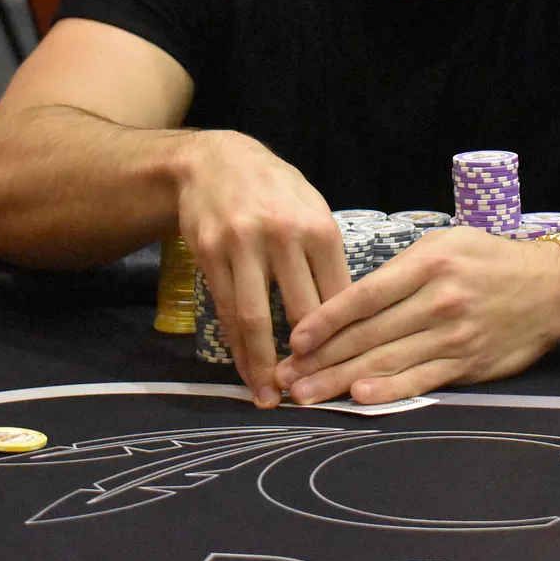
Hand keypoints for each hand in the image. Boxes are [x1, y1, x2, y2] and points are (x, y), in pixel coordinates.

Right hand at [178, 131, 348, 407]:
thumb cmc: (274, 190)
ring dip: (264, 365)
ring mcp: (243, 246)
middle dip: (308, 359)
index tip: (348, 370)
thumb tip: (347, 313)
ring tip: (272, 398)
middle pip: (301, 312)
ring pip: (256, 318)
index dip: (344, 338)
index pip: (338, 296)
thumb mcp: (312, 210)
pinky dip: (237, 345)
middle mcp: (283, 236)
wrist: (214, 161)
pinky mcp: (211, 254)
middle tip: (314, 396)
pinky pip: (227, 310)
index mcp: (319, 228)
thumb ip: (327, 258)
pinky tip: (246, 369)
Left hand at [273, 226, 559, 404]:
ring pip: (388, 361)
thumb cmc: (490, 260)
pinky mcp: (468, 363)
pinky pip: (422, 380)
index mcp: (427, 264)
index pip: (364, 295)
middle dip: (320, 358)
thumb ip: (400, 270)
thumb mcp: (445, 244)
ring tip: (307, 394)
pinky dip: (390, 390)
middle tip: (285, 376)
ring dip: (341, 380)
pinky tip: (361, 397)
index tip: (294, 339)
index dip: (325, 320)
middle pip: (368, 334)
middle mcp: (438, 300)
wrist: (552, 287)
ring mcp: (453, 335)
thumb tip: (352, 301)